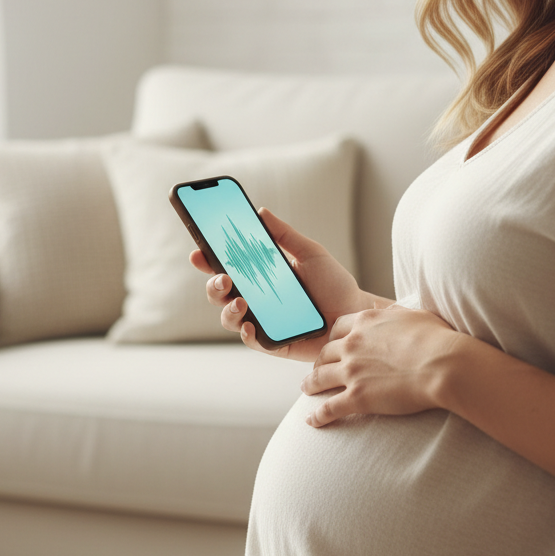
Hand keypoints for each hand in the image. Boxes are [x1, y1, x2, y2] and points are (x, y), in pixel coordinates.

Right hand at [190, 208, 372, 361]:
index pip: (225, 267)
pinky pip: (251, 340)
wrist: (356, 315)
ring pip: (229, 318)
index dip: (207, 260)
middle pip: (219, 293)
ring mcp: (261, 322)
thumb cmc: (334, 284)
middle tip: (224, 278)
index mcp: (259, 276)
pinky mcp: (273, 343)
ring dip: (227, 310)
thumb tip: (261, 212)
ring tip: (240, 301)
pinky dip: (246, 333)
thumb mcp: (310, 253)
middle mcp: (255, 299)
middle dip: (213, 285)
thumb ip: (285, 235)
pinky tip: (249, 325)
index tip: (198, 252)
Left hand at [300, 305, 459, 424]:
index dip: (332, 337)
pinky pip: (330, 408)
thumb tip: (385, 310)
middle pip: (325, 353)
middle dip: (318, 361)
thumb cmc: (438, 339)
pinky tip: (311, 422)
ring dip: (310, 384)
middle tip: (316, 369)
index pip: (338, 327)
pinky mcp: (357, 397)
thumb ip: (394, 313)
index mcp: (365, 323)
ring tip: (306, 390)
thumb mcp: (414, 315)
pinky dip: (318, 416)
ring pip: (320, 378)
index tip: (331, 345)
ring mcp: (352, 371)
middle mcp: (352, 344)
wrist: (444, 365)